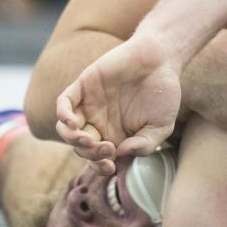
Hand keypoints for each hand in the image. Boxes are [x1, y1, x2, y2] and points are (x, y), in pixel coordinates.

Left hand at [56, 35, 181, 173]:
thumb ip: (146, 144)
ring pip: (67, 129)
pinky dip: (63, 115)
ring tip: (88, 140)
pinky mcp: (84, 86)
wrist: (161, 59)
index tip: (111, 167)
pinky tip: (72, 124)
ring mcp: (89, 105)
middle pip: (81, 147)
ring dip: (73, 140)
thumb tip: (121, 154)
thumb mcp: (162, 126)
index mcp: (116, 135)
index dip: (99, 167)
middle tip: (108, 147)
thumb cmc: (164, 92)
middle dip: (91, 154)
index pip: (98, 159)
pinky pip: (63, 103)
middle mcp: (99, 122)